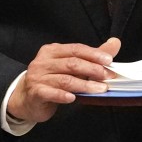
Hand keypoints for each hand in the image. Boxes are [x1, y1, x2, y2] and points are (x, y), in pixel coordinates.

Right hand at [6, 37, 120, 122]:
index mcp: (52, 51)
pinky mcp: (35, 92)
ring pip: (65, 79)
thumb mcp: (71, 66)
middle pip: (71, 63)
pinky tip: (73, 98)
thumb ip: (92, 56)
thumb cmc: (51, 80)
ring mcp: (38, 77)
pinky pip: (51, 93)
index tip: (109, 61)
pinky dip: (63, 95)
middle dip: (92, 69)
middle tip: (107, 77)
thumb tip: (115, 43)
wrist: (26, 98)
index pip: (76, 49)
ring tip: (99, 89)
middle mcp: (43, 61)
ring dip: (84, 84)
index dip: (93, 54)